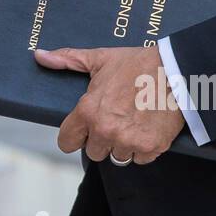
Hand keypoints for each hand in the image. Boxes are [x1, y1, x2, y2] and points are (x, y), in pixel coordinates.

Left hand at [34, 45, 184, 164]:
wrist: (176, 70)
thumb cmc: (137, 63)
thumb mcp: (100, 59)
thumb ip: (68, 59)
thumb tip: (39, 56)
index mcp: (88, 111)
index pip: (67, 142)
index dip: (74, 136)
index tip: (83, 130)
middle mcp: (106, 130)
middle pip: (93, 152)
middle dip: (101, 139)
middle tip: (115, 120)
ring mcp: (128, 141)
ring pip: (117, 157)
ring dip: (122, 145)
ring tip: (132, 122)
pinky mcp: (151, 148)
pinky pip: (139, 159)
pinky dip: (143, 148)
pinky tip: (146, 128)